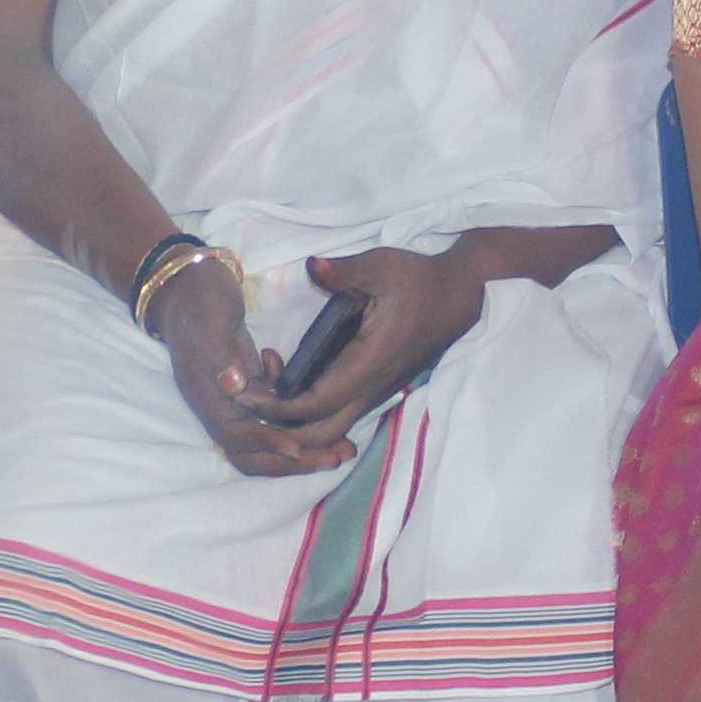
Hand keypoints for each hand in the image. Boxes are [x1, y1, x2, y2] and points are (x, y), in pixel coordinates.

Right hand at [152, 253, 330, 476]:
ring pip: (270, 437)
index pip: (237, 437)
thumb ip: (219, 355)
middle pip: (254, 453)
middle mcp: (221, 406)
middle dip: (294, 461)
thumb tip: (233, 385)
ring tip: (343, 447)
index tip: (299, 446)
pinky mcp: (251, 385)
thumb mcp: (209, 320)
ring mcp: (237, 398)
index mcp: (207, 396)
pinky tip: (319, 394)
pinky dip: (300, 416)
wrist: (187, 283)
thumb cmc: (198, 297)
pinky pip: (277, 415)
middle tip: (336, 457)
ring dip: (305, 445)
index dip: (267, 444)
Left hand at [246, 246, 488, 458]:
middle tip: (244, 398)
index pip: (316, 403)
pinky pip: (337, 416)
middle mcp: (371, 388)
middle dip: (278, 428)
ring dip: (293, 424)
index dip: (276, 406)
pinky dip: (308, 415)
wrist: (457, 296)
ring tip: (261, 393)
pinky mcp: (374, 388)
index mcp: (369, 363)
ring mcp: (374, 392)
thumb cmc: (418, 280)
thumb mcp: (382, 266)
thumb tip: (312, 266)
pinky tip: (285, 387)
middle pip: (319, 435)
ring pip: (329, 431)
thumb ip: (344, 272)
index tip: (243, 391)